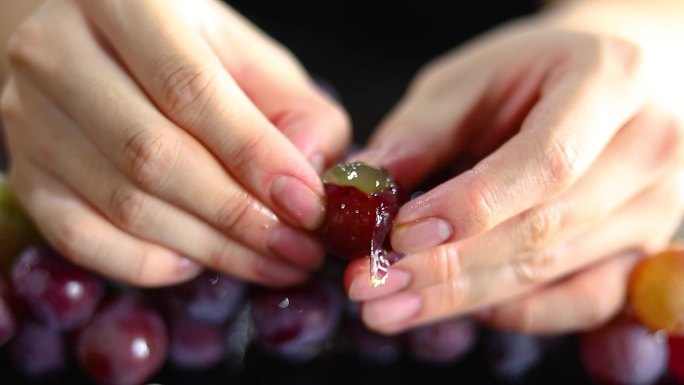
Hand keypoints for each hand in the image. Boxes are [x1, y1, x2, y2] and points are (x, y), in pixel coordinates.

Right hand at [0, 0, 349, 285]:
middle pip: (154, 156)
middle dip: (240, 217)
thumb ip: (291, 102)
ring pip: (123, 203)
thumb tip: (311, 175)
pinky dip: (144, 263)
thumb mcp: (240, 48)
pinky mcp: (26, 169)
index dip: (255, 156)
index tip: (309, 205)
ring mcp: (29, 117)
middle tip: (300, 250)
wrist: (73, 28)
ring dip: (209, 248)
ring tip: (270, 263)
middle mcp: (58, 54)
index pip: (190, 90)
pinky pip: (78, 236)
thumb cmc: (173, 39)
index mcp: (123, 3)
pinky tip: (197, 263)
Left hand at [347, 2, 683, 333]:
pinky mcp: (640, 248)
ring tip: (390, 305)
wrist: (601, 83)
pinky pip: (583, 301)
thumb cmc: (529, 73)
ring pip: (552, 269)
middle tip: (371, 287)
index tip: (401, 235)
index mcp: (609, 82)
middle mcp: (647, 148)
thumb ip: (420, 132)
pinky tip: (462, 307)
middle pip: (544, 228)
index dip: (471, 206)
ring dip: (463, 297)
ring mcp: (653, 206)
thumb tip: (366, 190)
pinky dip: (519, 312)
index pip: (546, 161)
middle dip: (447, 268)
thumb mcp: (468, 79)